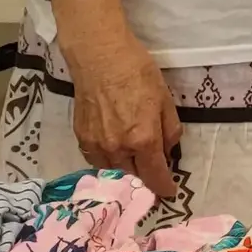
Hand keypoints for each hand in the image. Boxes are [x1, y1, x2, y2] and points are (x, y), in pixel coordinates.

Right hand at [66, 35, 182, 197]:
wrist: (100, 58)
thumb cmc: (138, 73)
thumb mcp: (165, 99)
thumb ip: (169, 130)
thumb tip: (168, 151)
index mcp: (143, 139)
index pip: (155, 176)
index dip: (164, 187)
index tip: (169, 193)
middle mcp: (118, 148)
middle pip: (133, 177)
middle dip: (145, 178)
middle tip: (153, 173)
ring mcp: (97, 145)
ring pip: (114, 170)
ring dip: (126, 170)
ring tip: (134, 163)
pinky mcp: (81, 138)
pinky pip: (96, 159)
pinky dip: (108, 161)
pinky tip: (114, 152)